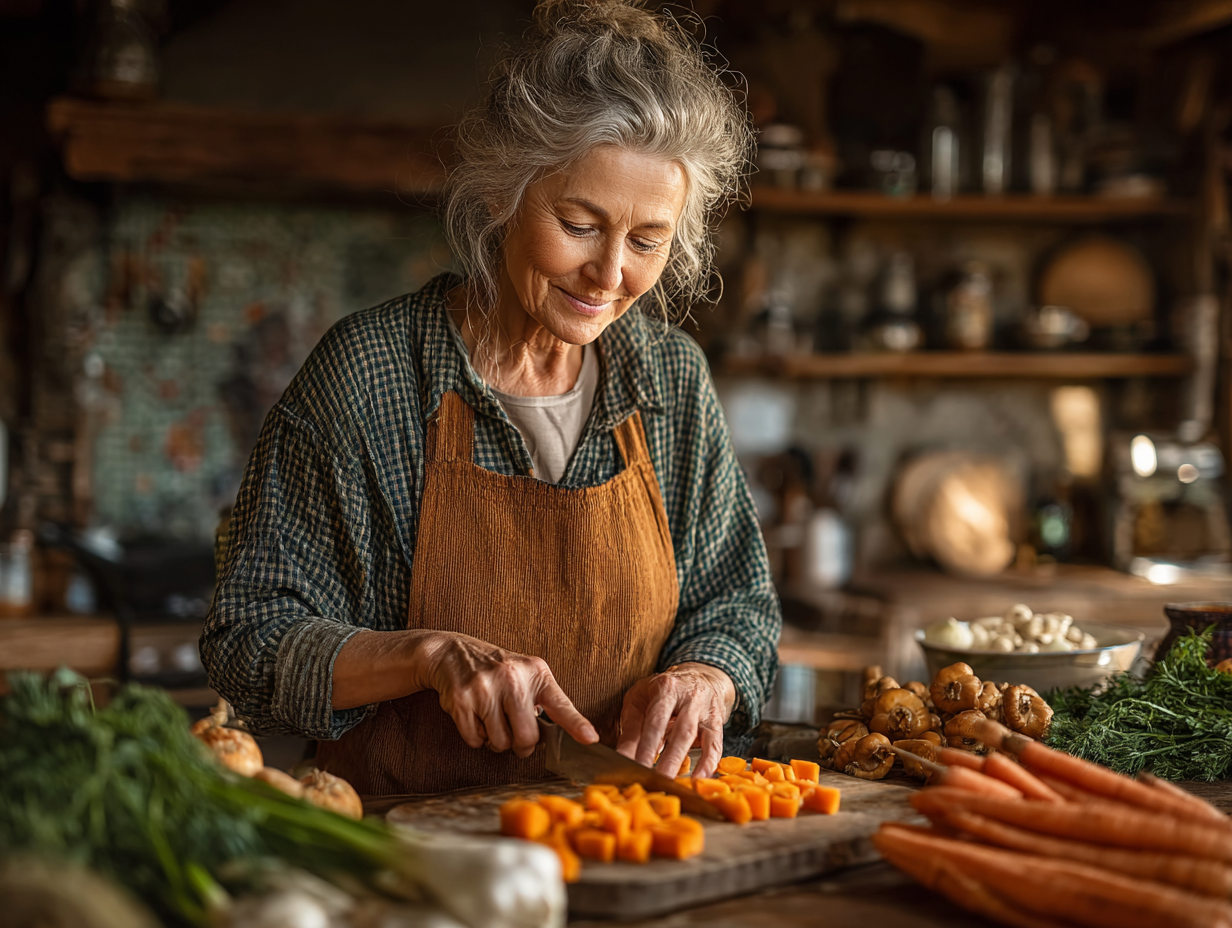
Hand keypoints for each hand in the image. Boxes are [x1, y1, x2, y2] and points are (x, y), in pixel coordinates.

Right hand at [422, 632, 597, 756]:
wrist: (452, 653)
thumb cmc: (495, 669)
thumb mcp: (525, 674)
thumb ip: (542, 700)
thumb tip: (558, 736)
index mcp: (535, 672)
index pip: (560, 704)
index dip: (576, 724)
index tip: (590, 739)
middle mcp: (512, 678)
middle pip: (526, 737)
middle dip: (521, 744)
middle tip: (514, 733)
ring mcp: (485, 689)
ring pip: (500, 743)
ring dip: (496, 741)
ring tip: (492, 719)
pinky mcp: (462, 701)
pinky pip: (475, 741)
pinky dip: (476, 738)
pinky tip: (475, 717)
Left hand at [616, 663, 735, 779]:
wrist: (699, 676)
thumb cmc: (662, 692)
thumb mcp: (642, 700)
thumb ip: (632, 728)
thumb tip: (622, 757)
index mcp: (666, 688)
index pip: (655, 721)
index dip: (644, 745)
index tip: (632, 766)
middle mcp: (689, 697)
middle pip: (678, 730)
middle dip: (665, 758)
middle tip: (651, 779)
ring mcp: (705, 710)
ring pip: (693, 738)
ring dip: (680, 762)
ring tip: (668, 783)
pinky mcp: (716, 724)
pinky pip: (715, 746)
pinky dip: (708, 765)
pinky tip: (697, 781)